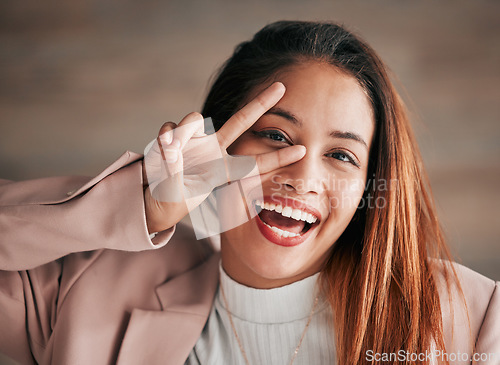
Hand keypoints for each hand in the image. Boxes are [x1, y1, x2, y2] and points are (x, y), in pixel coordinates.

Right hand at [142, 82, 305, 233]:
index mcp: (224, 170)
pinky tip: (162, 150)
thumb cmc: (173, 202)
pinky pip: (170, 126)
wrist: (152, 201)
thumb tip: (170, 147)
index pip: (255, 164)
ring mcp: (194, 141)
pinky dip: (166, 136)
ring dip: (184, 133)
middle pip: (241, 120)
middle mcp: (214, 150)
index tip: (303, 150)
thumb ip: (175, 171)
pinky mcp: (172, 136)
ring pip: (196, 118)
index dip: (278, 158)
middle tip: (281, 87)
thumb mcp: (180, 195)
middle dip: (261, 103)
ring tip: (171, 154)